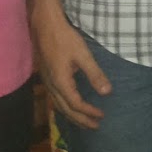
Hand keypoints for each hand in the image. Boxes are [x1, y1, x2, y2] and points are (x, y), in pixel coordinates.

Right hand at [31, 4, 109, 128]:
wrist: (44, 25)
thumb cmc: (64, 38)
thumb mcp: (83, 55)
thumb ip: (95, 74)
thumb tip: (107, 93)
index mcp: (61, 82)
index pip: (76, 104)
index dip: (89, 112)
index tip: (101, 116)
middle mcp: (51, 86)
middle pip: (65, 110)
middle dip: (80, 120)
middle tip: (95, 126)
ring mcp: (47, 82)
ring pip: (58, 106)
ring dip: (72, 116)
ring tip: (84, 122)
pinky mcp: (46, 77)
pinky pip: (55, 99)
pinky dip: (64, 107)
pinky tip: (70, 106)